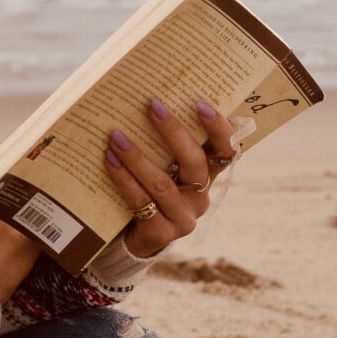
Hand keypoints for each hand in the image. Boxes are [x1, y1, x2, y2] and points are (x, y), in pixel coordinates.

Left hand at [104, 94, 242, 259]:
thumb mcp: (166, 167)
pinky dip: (123, 179)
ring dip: (137, 157)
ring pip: (162, 184)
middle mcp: (200, 197)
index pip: (227, 151)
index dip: (218, 129)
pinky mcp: (161, 233)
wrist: (136, 237)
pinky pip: (140, 202)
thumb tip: (150, 99)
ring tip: (116, 135)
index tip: (200, 103)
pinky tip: (109, 160)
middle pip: (195, 163)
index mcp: (208, 177)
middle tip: (153, 105)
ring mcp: (182, 218)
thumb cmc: (150, 190)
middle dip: (173, 132)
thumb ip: (166, 144)